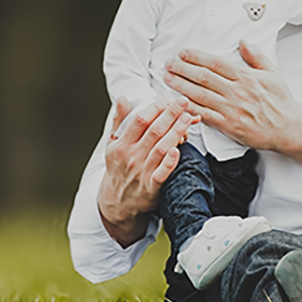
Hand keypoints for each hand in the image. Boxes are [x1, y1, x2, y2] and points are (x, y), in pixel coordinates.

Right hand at [97, 96, 197, 246]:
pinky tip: (178, 150)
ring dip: (176, 131)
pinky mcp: (152, 187)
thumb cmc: (118, 168)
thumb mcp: (113, 144)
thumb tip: (123, 98)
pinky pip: (162, 174)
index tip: (168, 99)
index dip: (155, 107)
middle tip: (183, 102)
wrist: (116, 203)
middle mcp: (131, 157)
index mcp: (122, 144)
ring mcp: (142, 172)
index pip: (140, 120)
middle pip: (154, 131)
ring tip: (188, 118)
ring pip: (161, 148)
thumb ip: (119, 121)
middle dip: (170, 114)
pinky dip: (169, 163)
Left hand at [164, 41, 298, 152]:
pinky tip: (178, 103)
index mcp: (246, 76)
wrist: (288, 128)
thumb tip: (243, 41)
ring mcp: (231, 109)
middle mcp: (236, 91)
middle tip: (169, 63)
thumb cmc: (281, 102)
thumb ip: (256, 56)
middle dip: (183, 68)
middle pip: (203, 77)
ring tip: (168, 78)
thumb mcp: (273, 73)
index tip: (183, 53)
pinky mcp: (228, 125)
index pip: (216, 63)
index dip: (197, 57)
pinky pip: (204, 115)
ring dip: (181, 86)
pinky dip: (189, 108)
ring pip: (200, 95)